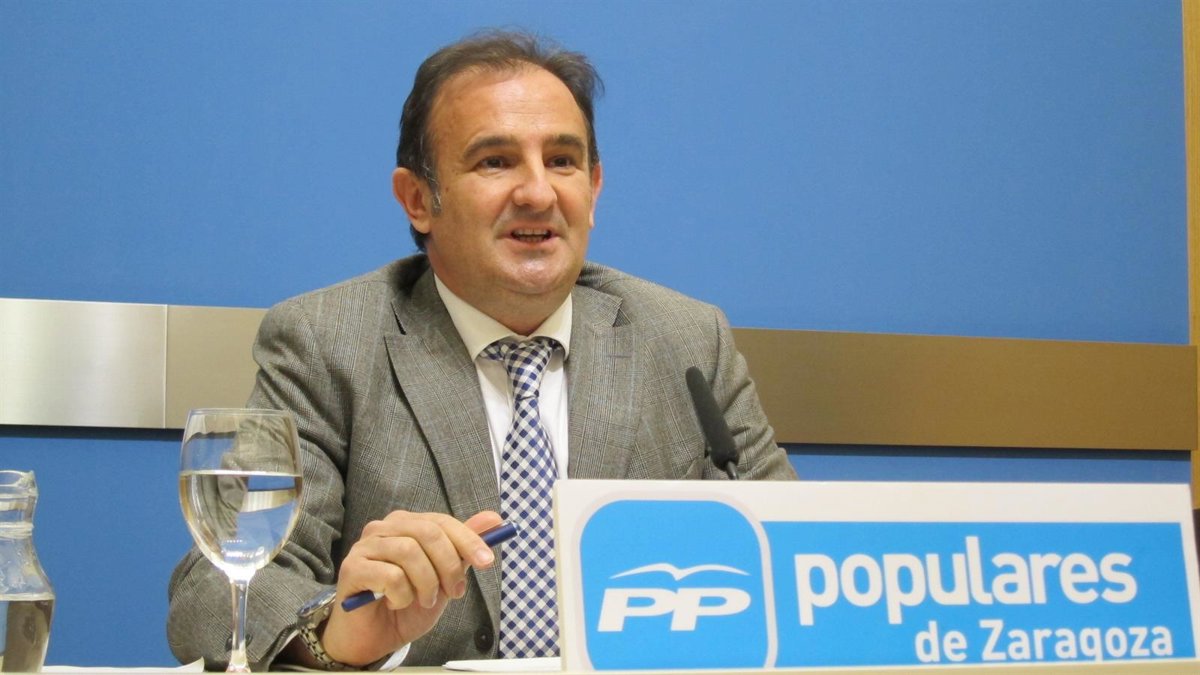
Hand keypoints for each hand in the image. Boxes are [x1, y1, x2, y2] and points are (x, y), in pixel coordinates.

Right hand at [319, 509, 503, 665]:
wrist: (375, 637)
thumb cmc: (407, 603)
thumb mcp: (444, 576)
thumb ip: (463, 547)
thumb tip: (493, 518)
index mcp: (406, 524)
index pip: (441, 522)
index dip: (468, 540)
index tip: (487, 562)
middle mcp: (383, 528)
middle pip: (428, 532)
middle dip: (449, 565)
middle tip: (455, 592)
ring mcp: (365, 546)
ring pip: (409, 552)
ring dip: (426, 584)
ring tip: (424, 600)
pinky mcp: (352, 569)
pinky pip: (390, 576)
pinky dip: (402, 596)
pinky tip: (396, 603)